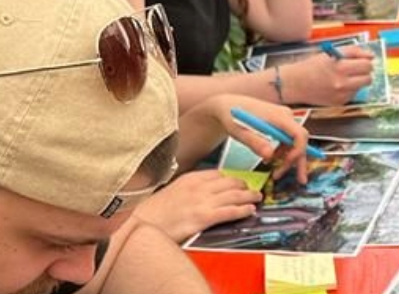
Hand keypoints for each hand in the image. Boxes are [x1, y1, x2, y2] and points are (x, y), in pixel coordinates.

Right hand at [132, 170, 261, 242]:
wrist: (141, 224)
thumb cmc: (153, 212)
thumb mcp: (172, 191)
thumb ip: (188, 189)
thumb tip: (201, 192)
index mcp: (190, 179)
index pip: (218, 174)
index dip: (232, 178)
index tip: (239, 181)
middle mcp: (199, 187)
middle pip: (230, 182)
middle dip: (244, 185)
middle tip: (252, 188)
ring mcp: (202, 201)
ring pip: (234, 195)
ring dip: (249, 196)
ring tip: (257, 197)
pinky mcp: (204, 217)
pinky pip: (230, 211)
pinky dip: (243, 210)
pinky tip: (250, 210)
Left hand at [177, 94, 309, 180]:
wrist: (227, 105)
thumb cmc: (232, 116)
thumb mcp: (239, 131)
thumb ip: (255, 143)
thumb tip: (270, 156)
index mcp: (278, 116)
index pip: (299, 134)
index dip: (298, 152)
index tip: (287, 165)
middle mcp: (285, 115)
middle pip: (300, 140)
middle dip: (300, 160)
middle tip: (300, 180)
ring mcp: (284, 118)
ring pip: (295, 142)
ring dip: (289, 159)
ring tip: (276, 173)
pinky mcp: (280, 123)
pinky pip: (288, 140)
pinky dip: (283, 153)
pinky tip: (271, 159)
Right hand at [281, 47, 373, 106]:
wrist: (294, 84)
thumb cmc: (311, 66)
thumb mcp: (330, 53)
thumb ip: (352, 52)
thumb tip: (371, 55)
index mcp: (340, 65)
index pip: (366, 64)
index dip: (366, 61)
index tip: (363, 60)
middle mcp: (342, 81)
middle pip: (368, 77)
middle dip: (365, 72)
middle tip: (357, 69)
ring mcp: (341, 94)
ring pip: (362, 86)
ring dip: (358, 81)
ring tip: (346, 77)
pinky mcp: (339, 102)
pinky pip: (353, 94)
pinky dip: (350, 89)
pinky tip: (339, 85)